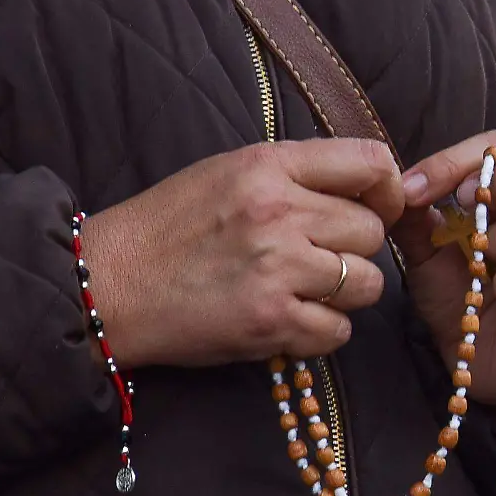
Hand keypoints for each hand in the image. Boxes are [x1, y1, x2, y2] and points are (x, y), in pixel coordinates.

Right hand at [81, 139, 402, 367]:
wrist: (107, 286)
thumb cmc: (167, 229)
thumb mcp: (227, 173)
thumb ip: (294, 174)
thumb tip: (365, 188)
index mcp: (268, 166)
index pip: (369, 163)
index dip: (388, 190)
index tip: (379, 208)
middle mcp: (279, 213)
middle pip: (372, 231)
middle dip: (355, 249)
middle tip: (319, 260)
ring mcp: (277, 268)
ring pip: (366, 283)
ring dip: (345, 294)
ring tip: (305, 292)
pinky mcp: (271, 322)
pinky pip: (339, 330)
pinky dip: (322, 332)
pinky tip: (290, 321)